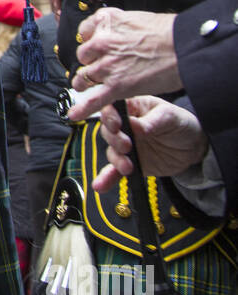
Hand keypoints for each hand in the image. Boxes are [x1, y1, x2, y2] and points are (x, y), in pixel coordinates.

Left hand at [69, 9, 179, 117]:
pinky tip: (75, 115)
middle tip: (104, 65)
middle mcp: (102, 42)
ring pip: (84, 77)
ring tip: (88, 85)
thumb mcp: (137, 17)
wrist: (186, 46)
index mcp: (107, 21)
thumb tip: (112, 34)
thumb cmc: (169, 31)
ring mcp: (108, 65)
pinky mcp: (116, 86)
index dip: (92, 40)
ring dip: (85, 82)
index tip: (98, 46)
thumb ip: (118, 27)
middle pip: (83, 56)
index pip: (85, 32)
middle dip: (92, 61)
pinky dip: (83, 109)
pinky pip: (94, 100)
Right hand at [92, 96, 207, 192]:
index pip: (113, 108)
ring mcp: (126, 146)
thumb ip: (152, 121)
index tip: (116, 125)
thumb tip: (133, 124)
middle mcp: (125, 126)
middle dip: (115, 139)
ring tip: (128, 167)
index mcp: (133, 108)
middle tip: (127, 146)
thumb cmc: (181, 124)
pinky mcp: (129, 163)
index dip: (110, 116)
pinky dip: (107, 178)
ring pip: (112, 152)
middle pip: (108, 131)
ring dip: (117, 160)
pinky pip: (114, 171)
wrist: (193, 149)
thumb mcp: (171, 117)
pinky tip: (101, 185)